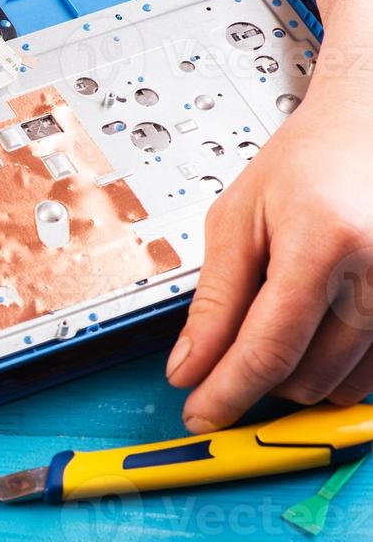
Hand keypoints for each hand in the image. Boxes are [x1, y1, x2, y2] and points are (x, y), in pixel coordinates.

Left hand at [167, 80, 372, 430]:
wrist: (369, 127)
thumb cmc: (307, 162)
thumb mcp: (237, 220)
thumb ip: (213, 301)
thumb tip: (187, 367)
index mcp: (326, 242)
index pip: (268, 350)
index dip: (226, 392)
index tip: (198, 413)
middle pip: (306, 377)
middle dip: (255, 382)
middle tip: (226, 355)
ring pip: (343, 385)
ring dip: (297, 379)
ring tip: (277, 325)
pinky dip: (336, 368)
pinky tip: (314, 333)